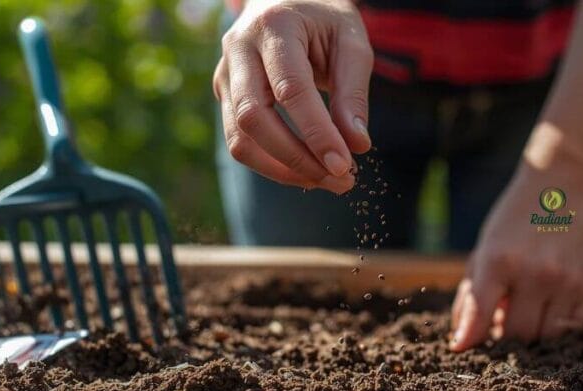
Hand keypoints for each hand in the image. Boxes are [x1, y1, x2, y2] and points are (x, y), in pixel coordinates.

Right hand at [214, 0, 372, 192]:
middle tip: (341, 180)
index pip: (290, 90)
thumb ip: (353, 92)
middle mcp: (239, 48)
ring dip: (283, 170)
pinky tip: (306, 172)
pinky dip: (273, 165)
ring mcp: (226, 73)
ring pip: (240, 138)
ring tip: (326, 181)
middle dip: (298, 158)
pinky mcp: (225, 95)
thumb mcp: (351, 41)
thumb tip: (357, 146)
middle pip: (254, 118)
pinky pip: (241, 141)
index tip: (345, 165)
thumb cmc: (324, 19)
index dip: (317, 134)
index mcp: (274, 26)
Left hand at [449, 165, 582, 350]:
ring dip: (533, 330)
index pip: (480, 316)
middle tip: (503, 315)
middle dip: (506, 333)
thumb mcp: (485, 249)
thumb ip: (472, 296)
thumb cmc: (514, 221)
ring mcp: (566, 280)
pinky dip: (559, 324)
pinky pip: (573, 325)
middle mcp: (535, 272)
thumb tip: (460, 340)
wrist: (562, 187)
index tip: (462, 348)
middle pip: (517, 334)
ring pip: (546, 335)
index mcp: (499, 261)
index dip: (470, 338)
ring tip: (528, 306)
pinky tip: (552, 303)